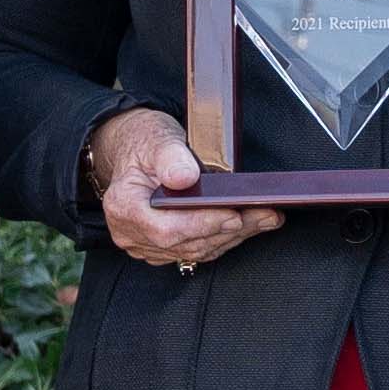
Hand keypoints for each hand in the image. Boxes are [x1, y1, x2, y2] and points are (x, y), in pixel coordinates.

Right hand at [89, 107, 278, 270]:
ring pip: (195, 250)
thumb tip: (185, 178)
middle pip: (185, 243)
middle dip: (230, 229)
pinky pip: (196, 250)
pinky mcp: (161, 249)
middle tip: (266, 214)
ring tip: (266, 217)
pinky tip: (250, 224)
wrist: (136, 153)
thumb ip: (171, 158)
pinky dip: (225, 238)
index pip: (165, 229)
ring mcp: (145, 245)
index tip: (234, 215)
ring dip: (234, 236)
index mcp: (122, 206)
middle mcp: (131, 233)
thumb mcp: (157, 139)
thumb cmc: (145, 143)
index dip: (201, 226)